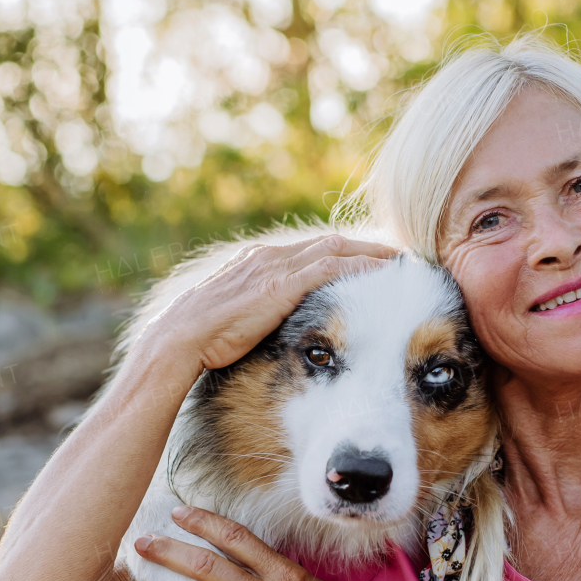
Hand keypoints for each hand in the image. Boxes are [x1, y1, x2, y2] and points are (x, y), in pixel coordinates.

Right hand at [146, 233, 398, 373]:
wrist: (180, 338)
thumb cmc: (201, 338)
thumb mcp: (235, 318)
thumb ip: (258, 312)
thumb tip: (273, 329)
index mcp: (257, 262)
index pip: (310, 250)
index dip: (343, 252)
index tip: (369, 259)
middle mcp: (268, 257)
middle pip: (329, 242)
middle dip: (365, 245)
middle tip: (397, 252)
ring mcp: (275, 267)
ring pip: (335, 248)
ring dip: (370, 251)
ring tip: (401, 258)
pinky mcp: (280, 284)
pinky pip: (329, 268)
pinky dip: (358, 265)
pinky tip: (382, 271)